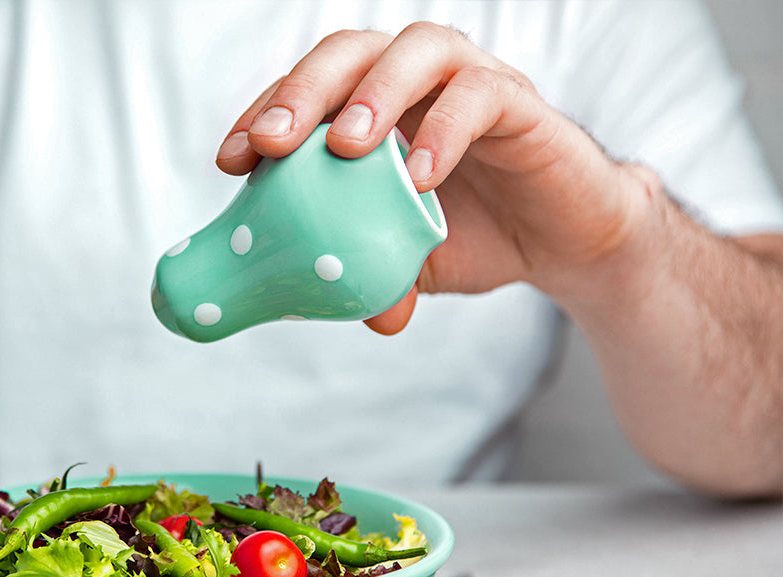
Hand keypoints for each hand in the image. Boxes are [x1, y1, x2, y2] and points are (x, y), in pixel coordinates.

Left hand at [215, 23, 654, 333]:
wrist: (566, 245)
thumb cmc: (474, 237)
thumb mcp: (402, 264)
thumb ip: (358, 275)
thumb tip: (303, 308)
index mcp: (376, 107)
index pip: (308, 91)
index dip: (263, 115)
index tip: (230, 162)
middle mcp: (418, 81)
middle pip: (349, 51)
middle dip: (303, 91)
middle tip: (270, 144)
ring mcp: (471, 83)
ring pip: (417, 48)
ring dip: (373, 93)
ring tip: (343, 147)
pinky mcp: (523, 105)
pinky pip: (482, 97)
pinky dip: (446, 130)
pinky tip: (420, 177)